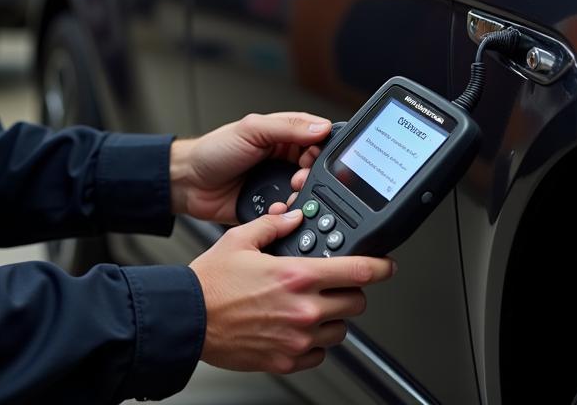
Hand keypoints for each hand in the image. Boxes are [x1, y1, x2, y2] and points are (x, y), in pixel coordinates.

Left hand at [170, 112, 331, 224]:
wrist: (189, 184)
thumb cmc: (214, 150)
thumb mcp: (250, 130)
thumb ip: (287, 127)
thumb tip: (321, 127)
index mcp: (282, 135)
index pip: (317, 137)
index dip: (323, 147)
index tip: (320, 157)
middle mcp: (284, 159)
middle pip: (316, 168)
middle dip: (313, 175)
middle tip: (300, 178)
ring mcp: (278, 183)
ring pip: (307, 193)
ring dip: (303, 196)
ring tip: (291, 193)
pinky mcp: (271, 207)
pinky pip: (290, 214)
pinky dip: (287, 213)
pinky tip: (277, 209)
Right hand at [189, 209, 395, 373]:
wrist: (189, 318)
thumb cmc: (210, 281)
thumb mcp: (239, 238)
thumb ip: (273, 225)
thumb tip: (293, 216)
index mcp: (295, 275)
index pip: (356, 271)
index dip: (379, 266)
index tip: (387, 265)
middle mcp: (303, 309)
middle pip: (355, 302)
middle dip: (350, 290)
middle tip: (335, 283)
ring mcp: (297, 338)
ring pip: (340, 329)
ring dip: (333, 316)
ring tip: (311, 304)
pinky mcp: (287, 360)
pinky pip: (320, 354)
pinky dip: (315, 341)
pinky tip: (296, 326)